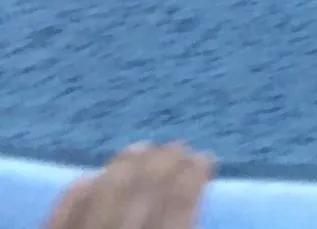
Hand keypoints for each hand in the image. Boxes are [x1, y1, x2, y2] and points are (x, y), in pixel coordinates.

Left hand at [43, 142, 214, 228]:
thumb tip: (203, 197)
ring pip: (102, 193)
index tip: (206, 158)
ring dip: (124, 165)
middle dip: (164, 163)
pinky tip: (93, 175)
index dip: (194, 178)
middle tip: (180, 144)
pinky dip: (80, 189)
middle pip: (141, 194)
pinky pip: (62, 210)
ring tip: (142, 147)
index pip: (179, 208)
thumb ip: (185, 226)